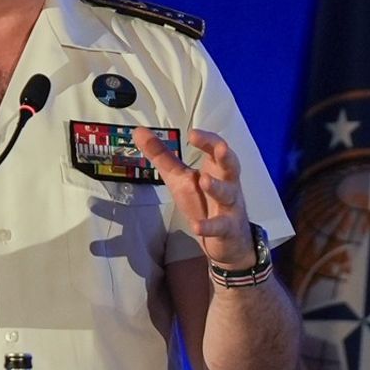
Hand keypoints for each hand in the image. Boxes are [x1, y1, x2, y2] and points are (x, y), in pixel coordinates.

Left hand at [133, 128, 254, 268]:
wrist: (226, 238)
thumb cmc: (203, 201)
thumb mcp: (179, 177)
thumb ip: (161, 155)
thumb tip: (138, 131)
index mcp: (215, 168)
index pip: (216, 149)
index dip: (208, 140)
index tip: (193, 134)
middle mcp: (226, 183)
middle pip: (231, 166)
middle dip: (226, 156)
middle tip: (220, 147)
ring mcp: (228, 206)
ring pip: (227, 194)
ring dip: (218, 187)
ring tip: (205, 181)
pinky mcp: (226, 228)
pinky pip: (219, 226)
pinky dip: (209, 226)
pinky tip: (197, 226)